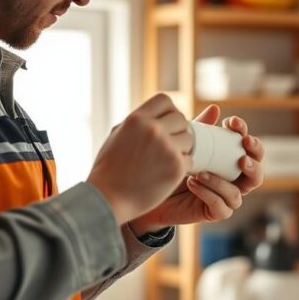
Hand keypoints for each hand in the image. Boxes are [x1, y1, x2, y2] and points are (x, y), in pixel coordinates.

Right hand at [87, 94, 192, 223]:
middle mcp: (153, 130)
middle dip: (177, 130)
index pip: (165, 100)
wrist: (107, 199)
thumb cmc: (109, 168)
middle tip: (168, 144)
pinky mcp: (176, 167)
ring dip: (182, 148)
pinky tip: (167, 172)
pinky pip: (190, 159)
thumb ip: (138, 122)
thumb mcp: (117, 135)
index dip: (167, 111)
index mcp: (136, 119)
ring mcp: (167, 148)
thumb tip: (157, 113)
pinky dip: (182, 166)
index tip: (164, 123)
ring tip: (166, 159)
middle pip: (180, 119)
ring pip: (189, 139)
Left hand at [129, 105, 264, 233]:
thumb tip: (215, 108)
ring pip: (237, 193)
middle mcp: (234, 180)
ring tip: (202, 172)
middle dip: (253, 161)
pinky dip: (208, 193)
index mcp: (232, 161)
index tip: (231, 122)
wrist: (155, 190)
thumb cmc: (175, 164)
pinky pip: (221, 206)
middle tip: (241, 154)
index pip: (249, 147)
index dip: (245, 133)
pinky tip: (193, 183)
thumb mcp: (188, 145)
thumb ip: (202, 129)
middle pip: (257, 173)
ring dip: (220, 181)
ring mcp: (226, 198)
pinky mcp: (215, 213)